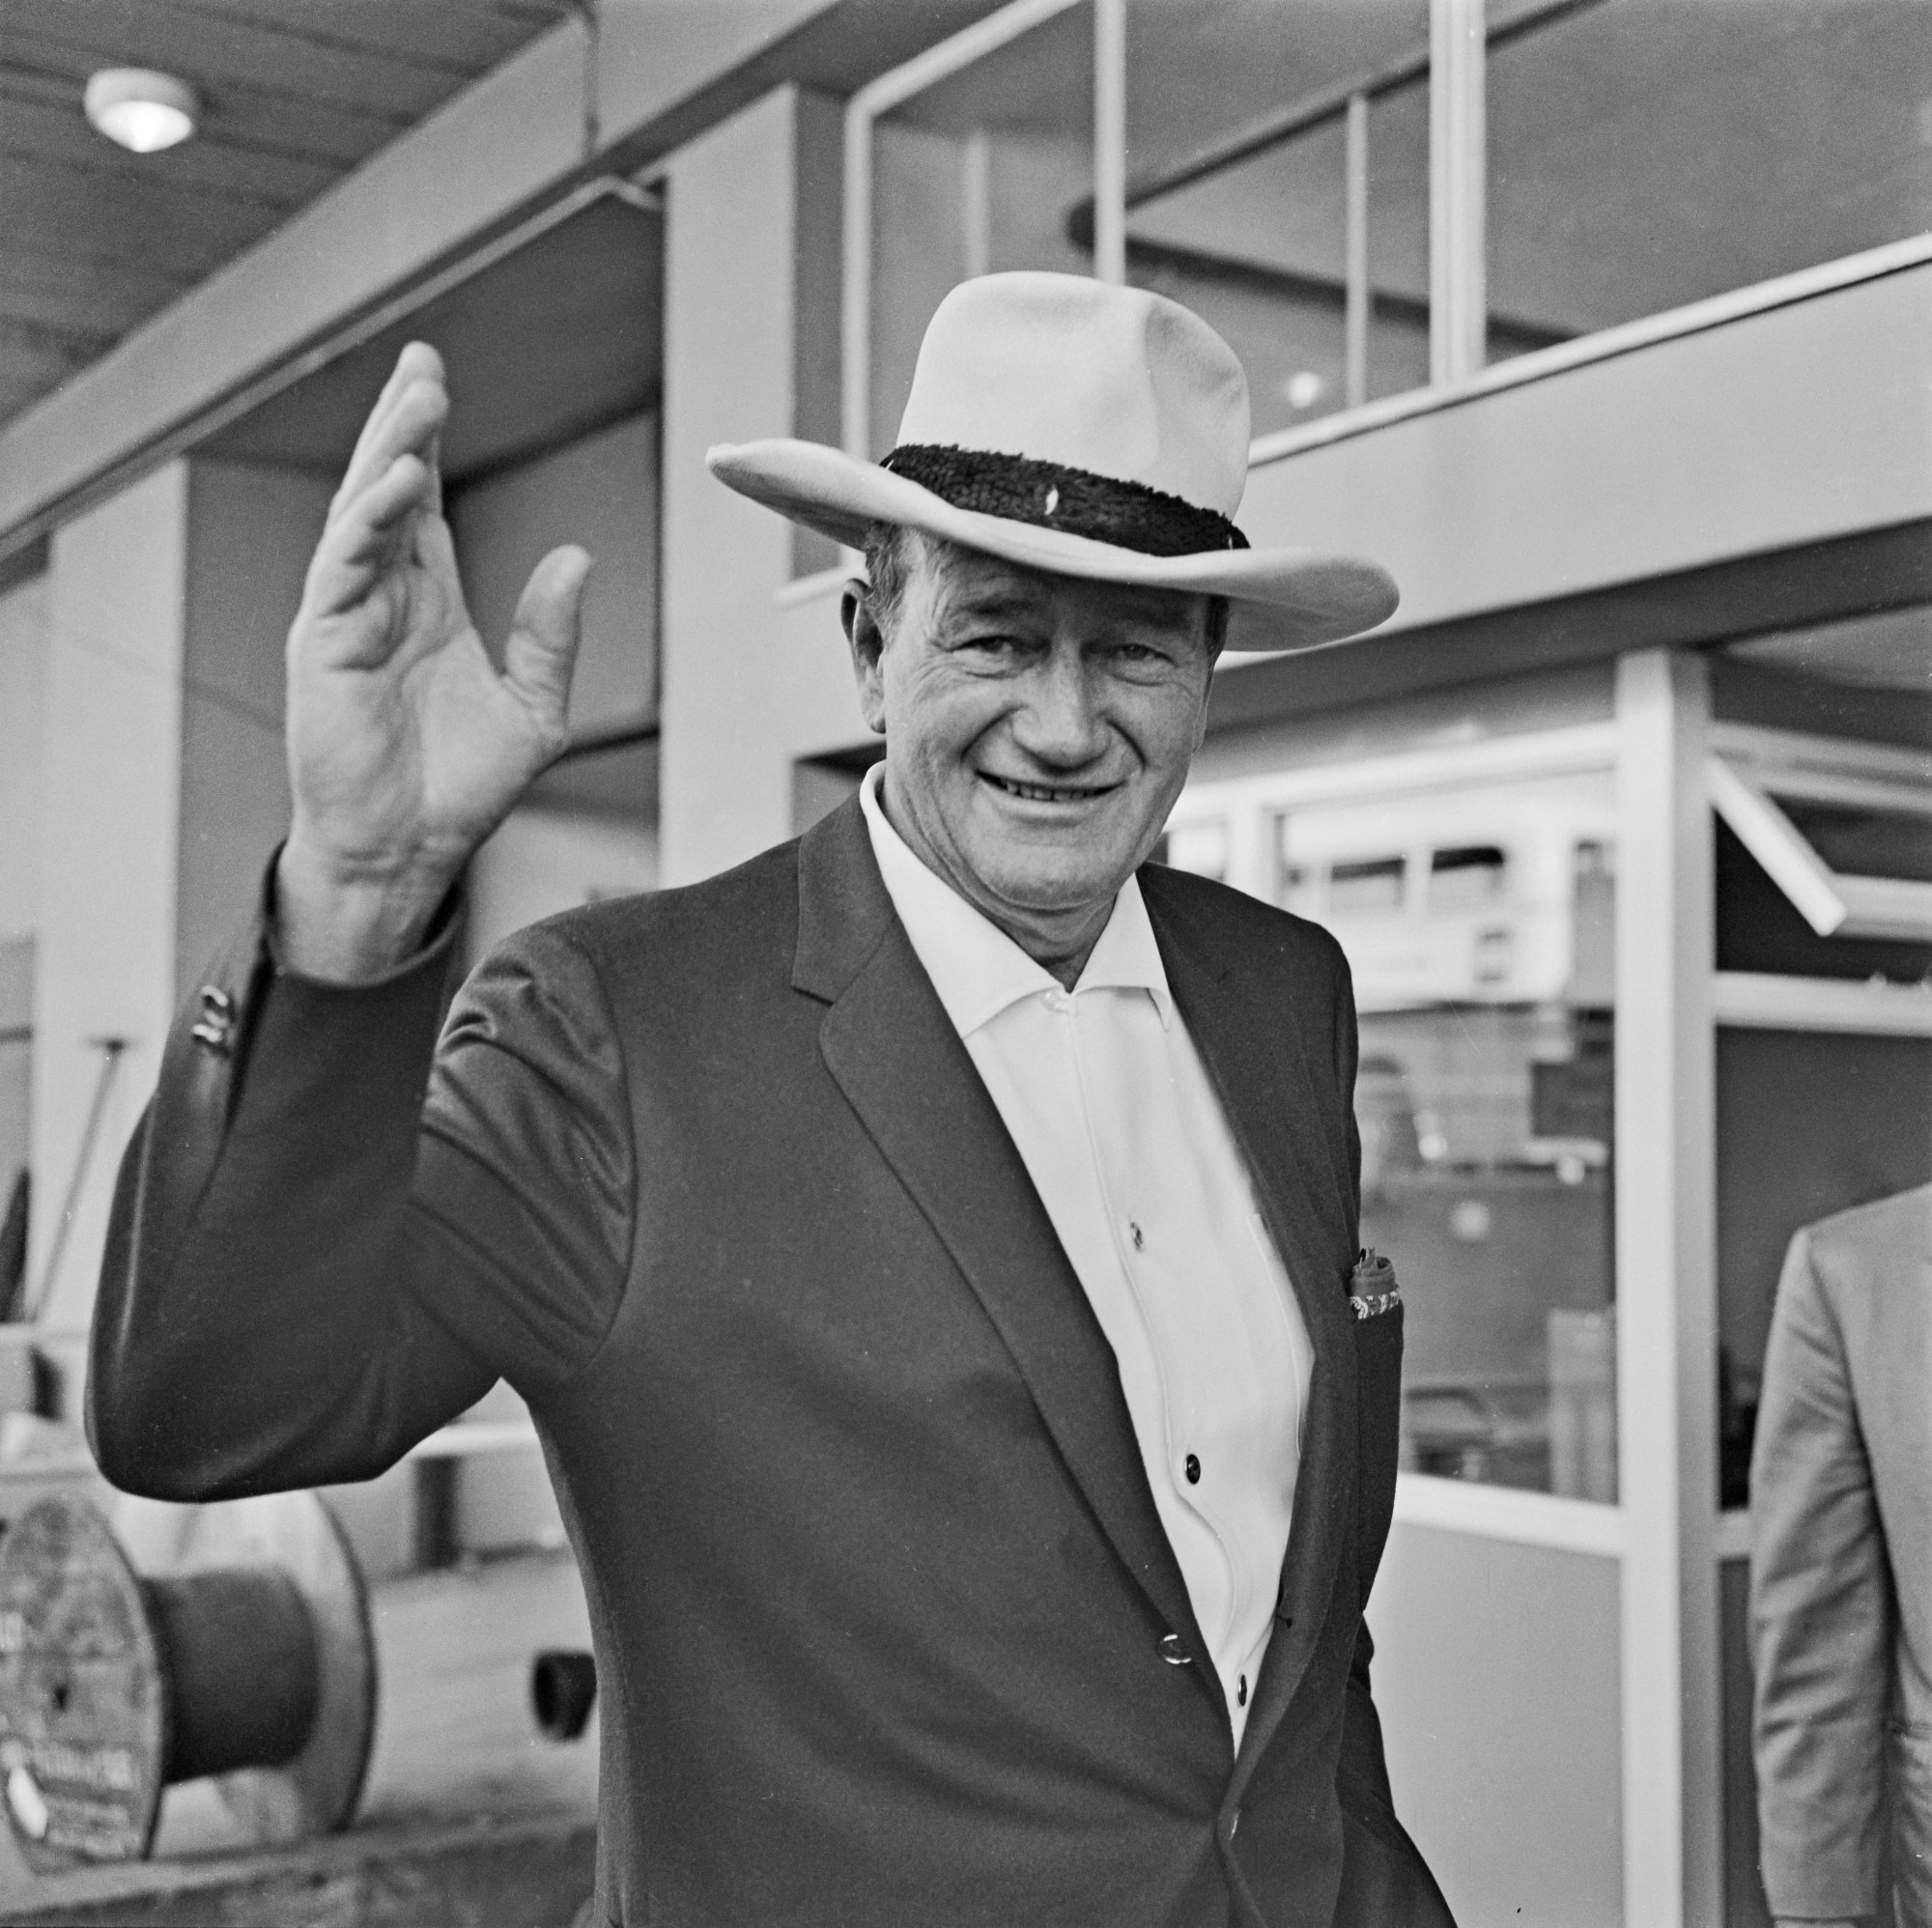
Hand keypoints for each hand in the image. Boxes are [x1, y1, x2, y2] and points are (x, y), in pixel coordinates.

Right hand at [277, 342, 591, 979]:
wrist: (411, 853)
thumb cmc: (460, 790)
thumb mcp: (533, 708)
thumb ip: (550, 634)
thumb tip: (578, 554)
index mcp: (429, 607)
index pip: (423, 507)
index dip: (427, 444)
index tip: (436, 380)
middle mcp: (382, 601)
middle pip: (388, 493)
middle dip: (403, 425)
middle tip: (423, 361)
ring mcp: (347, 619)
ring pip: (361, 517)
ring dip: (389, 455)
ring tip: (420, 397)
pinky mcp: (324, 647)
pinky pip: (344, 571)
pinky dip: (368, 525)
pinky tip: (396, 486)